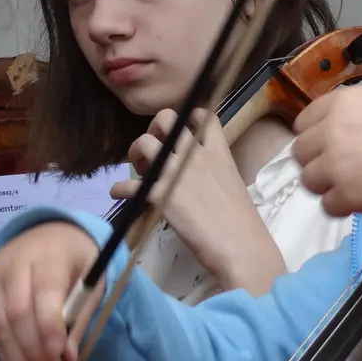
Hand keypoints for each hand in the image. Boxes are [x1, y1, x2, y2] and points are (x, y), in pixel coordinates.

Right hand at [0, 222, 101, 360]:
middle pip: (16, 316)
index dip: (50, 331)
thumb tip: (67, 358)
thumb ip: (79, 317)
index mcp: (46, 256)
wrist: (45, 234)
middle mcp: (13, 265)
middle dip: (34, 356)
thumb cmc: (75, 260)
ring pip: (0, 329)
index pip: (43, 295)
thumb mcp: (91, 280)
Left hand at [110, 110, 280, 288]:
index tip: (182, 129)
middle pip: (166, 119)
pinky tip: (118, 193)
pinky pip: (130, 185)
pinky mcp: (160, 195)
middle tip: (154, 147)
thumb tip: (198, 178)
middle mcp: (194, 155)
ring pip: (144, 143)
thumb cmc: (242, 223)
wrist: (240, 245)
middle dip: (154, 128)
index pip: (202, 115)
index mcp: (218, 152)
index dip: (188, 117)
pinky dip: (119, 188)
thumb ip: (215, 172)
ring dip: (135, 152)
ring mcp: (175, 172)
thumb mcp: (233, 185)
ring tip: (138, 168)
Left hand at [292, 86, 361, 221]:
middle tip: (341, 168)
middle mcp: (332, 131)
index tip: (327, 145)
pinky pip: (328, 205)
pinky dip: (343, 206)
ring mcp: (336, 164)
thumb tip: (344, 122)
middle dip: (317, 160)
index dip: (314, 134)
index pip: (304, 121)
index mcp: (344, 103)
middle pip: (300, 152)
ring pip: (309, 180)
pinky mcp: (345, 195)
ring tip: (354, 186)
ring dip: (327, 185)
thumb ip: (359, 109)